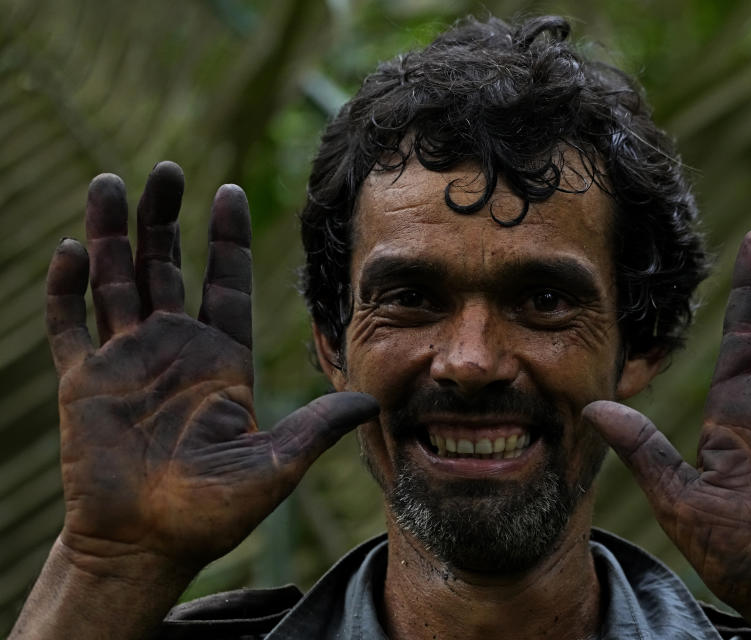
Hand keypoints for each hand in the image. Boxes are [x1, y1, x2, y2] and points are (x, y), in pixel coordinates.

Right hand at [45, 162, 377, 573]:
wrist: (148, 544)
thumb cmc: (213, 510)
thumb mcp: (278, 463)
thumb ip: (318, 426)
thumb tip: (373, 403)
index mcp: (220, 359)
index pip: (226, 283)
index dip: (226, 238)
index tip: (228, 191)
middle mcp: (173, 349)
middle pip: (166, 266)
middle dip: (164, 218)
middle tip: (165, 170)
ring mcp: (125, 361)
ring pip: (116, 281)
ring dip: (110, 234)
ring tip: (110, 182)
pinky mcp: (82, 382)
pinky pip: (70, 325)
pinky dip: (67, 288)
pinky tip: (72, 249)